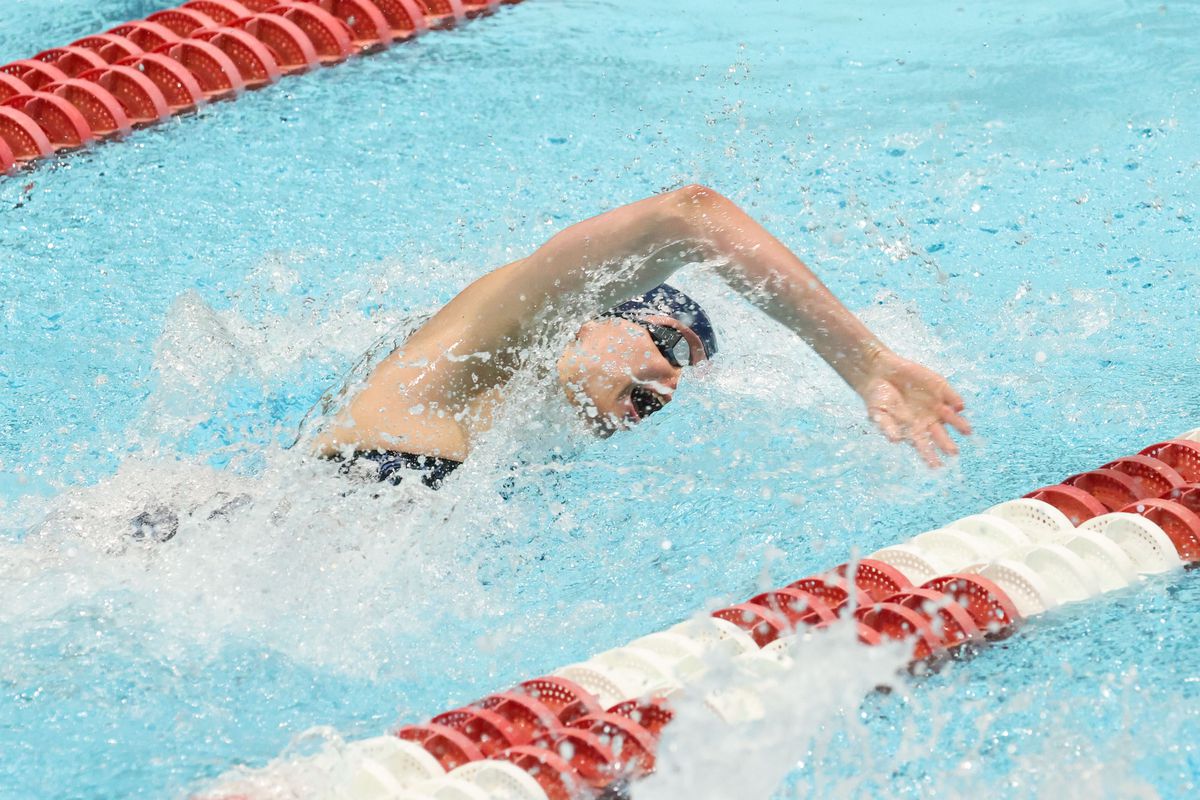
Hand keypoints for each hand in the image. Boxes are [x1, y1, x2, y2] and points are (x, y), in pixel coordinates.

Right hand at [857, 351, 970, 466]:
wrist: (879, 372)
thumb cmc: (877, 397)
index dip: (930, 457)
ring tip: (966, 431)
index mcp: (913, 429)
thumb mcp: (878, 414)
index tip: (936, 467)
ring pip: (950, 417)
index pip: (924, 446)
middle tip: (953, 452)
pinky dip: (955, 401)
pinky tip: (959, 406)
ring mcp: (935, 404)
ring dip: (958, 423)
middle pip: (940, 435)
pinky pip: (951, 397)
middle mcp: (927, 419)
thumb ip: (887, 426)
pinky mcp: (939, 388)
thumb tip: (896, 440)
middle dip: (947, 444)